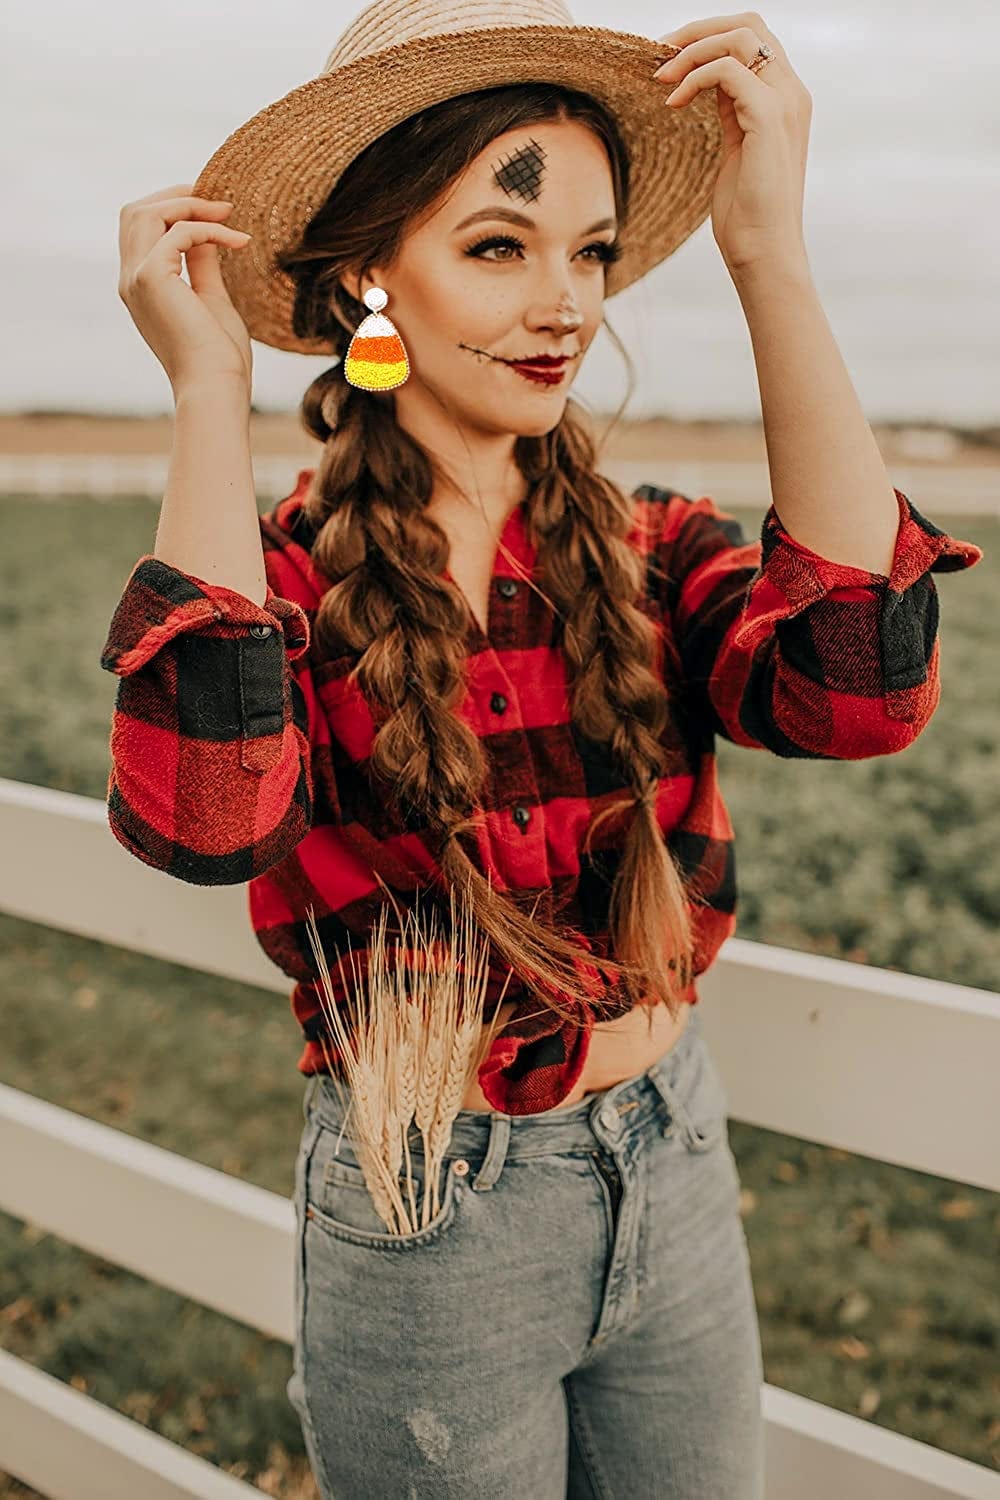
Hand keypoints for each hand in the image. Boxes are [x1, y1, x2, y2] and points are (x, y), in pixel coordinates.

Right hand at [117, 183, 254, 397]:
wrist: (215, 386)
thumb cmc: (219, 356)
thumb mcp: (211, 298)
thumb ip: (202, 263)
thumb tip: (207, 233)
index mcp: (139, 286)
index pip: (140, 228)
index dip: (172, 208)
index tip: (215, 209)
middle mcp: (129, 279)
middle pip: (135, 211)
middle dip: (177, 197)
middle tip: (221, 201)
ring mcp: (135, 278)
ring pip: (147, 212)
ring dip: (189, 204)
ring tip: (229, 212)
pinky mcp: (151, 278)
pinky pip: (177, 232)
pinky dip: (209, 229)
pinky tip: (238, 241)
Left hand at [652, 12, 812, 278]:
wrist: (765, 251)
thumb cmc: (748, 213)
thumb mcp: (736, 150)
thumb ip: (730, 111)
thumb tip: (705, 83)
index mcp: (785, 98)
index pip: (752, 37)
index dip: (708, 36)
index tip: (670, 59)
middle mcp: (791, 92)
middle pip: (748, 24)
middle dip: (697, 30)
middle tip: (659, 54)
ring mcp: (783, 103)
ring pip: (738, 38)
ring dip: (691, 50)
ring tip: (661, 78)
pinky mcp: (768, 118)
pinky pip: (728, 70)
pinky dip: (695, 77)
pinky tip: (674, 103)